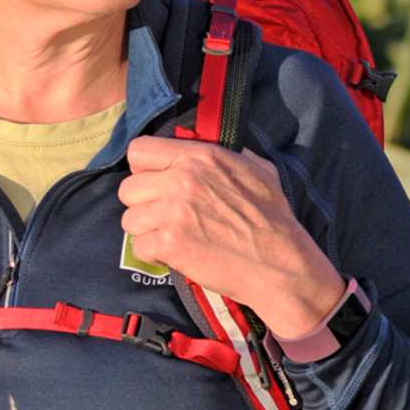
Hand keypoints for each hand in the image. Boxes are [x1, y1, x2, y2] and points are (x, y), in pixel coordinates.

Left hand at [117, 135, 344, 338]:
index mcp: (199, 156)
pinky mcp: (170, 244)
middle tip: (165, 218)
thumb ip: (226, 153)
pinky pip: (139, 248)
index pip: (139, 151)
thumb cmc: (273, 219)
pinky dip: (154, 256)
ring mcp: (173, 212)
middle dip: (143, 205)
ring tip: (172, 238)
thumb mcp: (257, 170)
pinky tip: (175, 255)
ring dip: (147, 232)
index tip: (157, 184)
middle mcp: (182, 179)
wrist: (282, 265)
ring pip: (129, 220)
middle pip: (128, 188)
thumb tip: (206, 145)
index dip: (144, 170)